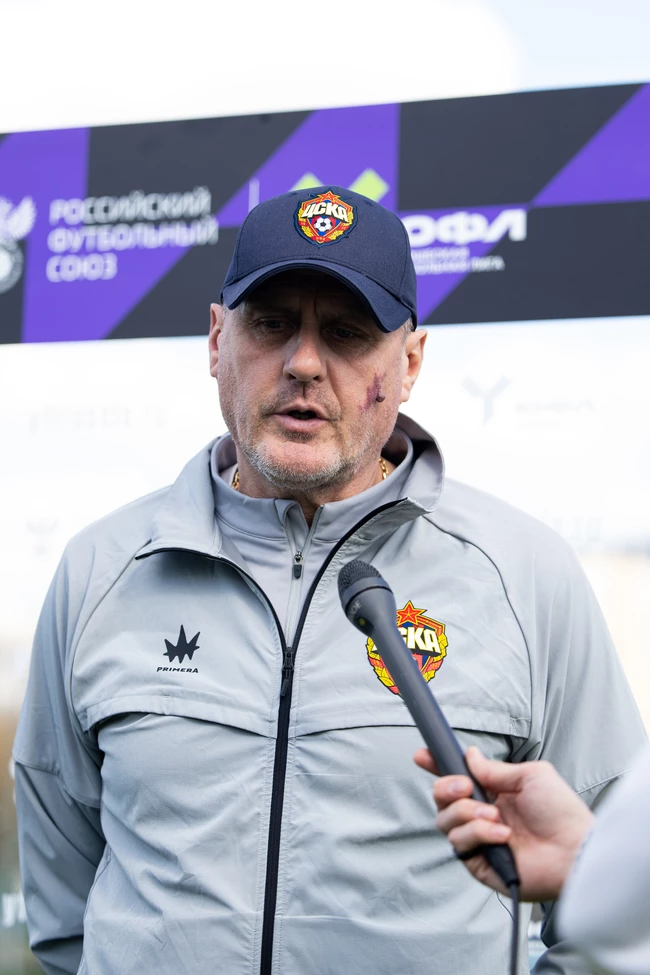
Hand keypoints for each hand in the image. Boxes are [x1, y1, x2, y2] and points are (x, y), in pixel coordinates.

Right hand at [414, 746, 593, 900]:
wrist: (575, 849)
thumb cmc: (562, 812)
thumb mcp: (531, 776)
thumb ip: (495, 769)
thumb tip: (471, 756)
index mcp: (494, 793)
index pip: (457, 779)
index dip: (436, 767)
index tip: (423, 755)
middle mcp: (482, 815)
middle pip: (441, 799)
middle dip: (446, 787)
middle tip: (465, 787)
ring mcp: (480, 840)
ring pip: (445, 820)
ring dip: (467, 813)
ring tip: (495, 815)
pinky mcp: (480, 863)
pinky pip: (459, 844)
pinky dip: (478, 834)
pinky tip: (502, 834)